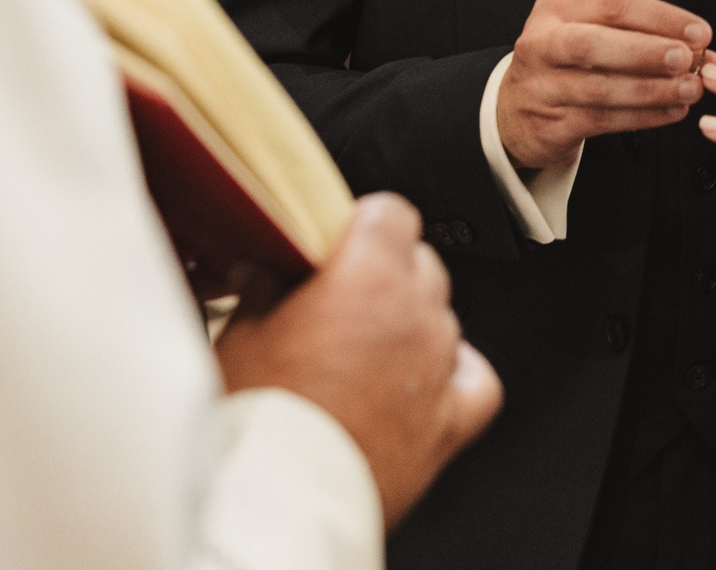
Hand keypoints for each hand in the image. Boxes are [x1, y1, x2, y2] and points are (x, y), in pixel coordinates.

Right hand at [215, 193, 501, 527]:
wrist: (278, 502)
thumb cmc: (258, 420)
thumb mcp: (240, 334)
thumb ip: (265, 287)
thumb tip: (267, 268)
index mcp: (368, 275)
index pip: (391, 213)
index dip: (363, 227)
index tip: (338, 244)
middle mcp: (416, 313)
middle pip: (420, 264)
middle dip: (385, 276)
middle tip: (339, 304)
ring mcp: (439, 367)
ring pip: (443, 318)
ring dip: (412, 327)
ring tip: (361, 355)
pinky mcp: (450, 422)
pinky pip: (475, 380)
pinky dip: (456, 375)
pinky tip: (424, 380)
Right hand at [497, 0, 714, 172]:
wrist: (513, 109)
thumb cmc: (564, 62)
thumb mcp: (591, 29)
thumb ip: (642, 33)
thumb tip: (702, 47)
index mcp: (557, 8)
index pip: (611, 4)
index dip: (660, 17)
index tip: (698, 31)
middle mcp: (543, 43)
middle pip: (593, 44)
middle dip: (647, 51)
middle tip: (686, 59)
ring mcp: (542, 86)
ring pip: (599, 88)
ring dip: (652, 90)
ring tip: (689, 89)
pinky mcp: (549, 123)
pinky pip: (602, 120)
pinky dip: (643, 117)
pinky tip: (670, 112)